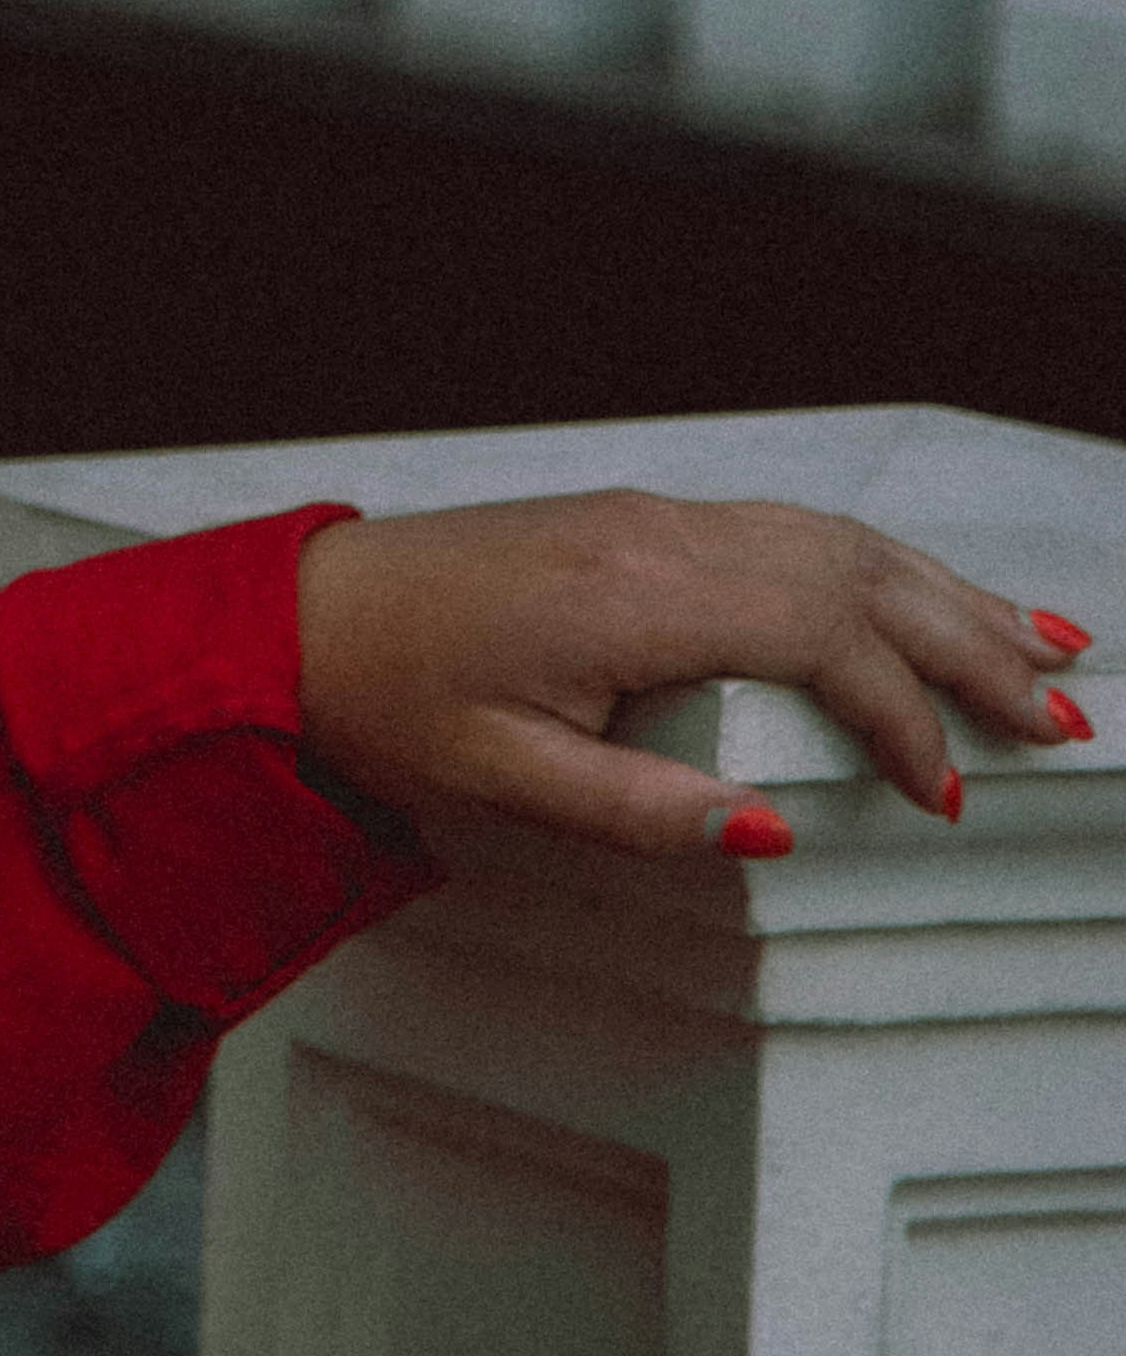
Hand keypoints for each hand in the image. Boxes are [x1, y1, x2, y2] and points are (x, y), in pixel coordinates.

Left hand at [292, 494, 1086, 861]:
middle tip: (1067, 715)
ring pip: (839, 541)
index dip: (901, 718)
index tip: (947, 793)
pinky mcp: (646, 522)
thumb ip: (642, 812)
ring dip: (947, 595)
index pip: (820, 642)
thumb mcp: (503, 781)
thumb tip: (775, 836)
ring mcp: (657, 518)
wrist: (306, 616)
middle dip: (972, 646)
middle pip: (859, 576)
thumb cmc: (391, 695)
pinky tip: (922, 595)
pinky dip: (878, 565)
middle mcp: (662, 538)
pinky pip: (792, 531)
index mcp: (636, 598)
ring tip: (1046, 649)